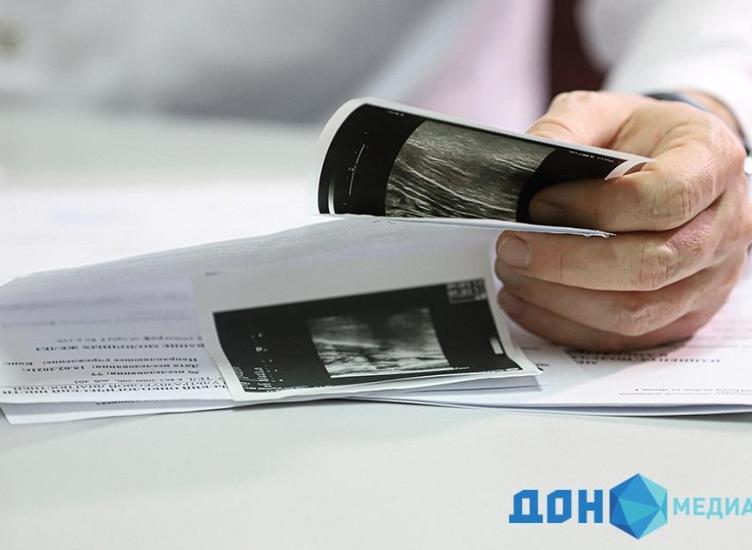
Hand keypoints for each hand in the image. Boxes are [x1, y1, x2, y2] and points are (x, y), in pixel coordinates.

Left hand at [496, 91, 751, 350]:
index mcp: (713, 162)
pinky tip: (526, 302)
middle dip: (565, 263)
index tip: (539, 205)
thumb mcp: (602, 112)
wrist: (674, 164)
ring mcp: (711, 278)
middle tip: (510, 249)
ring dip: (559, 301)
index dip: (594, 208)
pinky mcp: (685, 314)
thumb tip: (517, 170)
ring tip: (512, 275)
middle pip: (648, 266)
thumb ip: (564, 130)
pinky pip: (624, 338)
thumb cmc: (638, 137)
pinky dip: (566, 326)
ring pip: (634, 313)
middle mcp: (726, 225)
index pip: (663, 198)